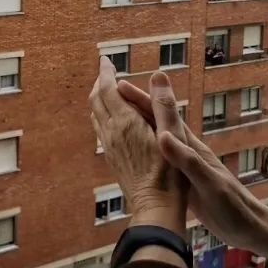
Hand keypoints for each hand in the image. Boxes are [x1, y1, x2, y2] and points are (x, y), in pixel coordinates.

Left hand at [89, 57, 187, 235]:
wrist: (155, 207)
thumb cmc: (169, 173)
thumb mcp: (172, 135)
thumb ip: (163, 104)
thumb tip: (157, 75)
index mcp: (125, 122)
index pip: (108, 89)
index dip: (106, 73)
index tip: (105, 60)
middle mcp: (112, 132)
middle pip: (97, 100)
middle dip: (100, 82)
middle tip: (106, 70)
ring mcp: (109, 146)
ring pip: (96, 115)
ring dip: (99, 98)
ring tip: (107, 90)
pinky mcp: (111, 157)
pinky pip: (100, 129)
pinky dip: (102, 114)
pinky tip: (110, 119)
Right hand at [118, 79, 267, 250]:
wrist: (248, 228)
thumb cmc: (232, 206)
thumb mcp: (209, 183)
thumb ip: (187, 159)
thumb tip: (163, 136)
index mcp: (190, 147)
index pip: (162, 117)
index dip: (142, 100)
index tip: (121, 85)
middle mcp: (184, 150)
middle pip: (155, 121)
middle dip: (134, 105)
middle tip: (112, 91)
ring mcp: (182, 164)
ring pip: (152, 137)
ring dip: (135, 123)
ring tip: (117, 114)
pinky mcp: (180, 178)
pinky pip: (154, 156)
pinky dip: (140, 146)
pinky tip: (134, 148)